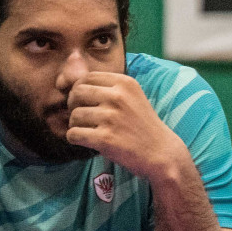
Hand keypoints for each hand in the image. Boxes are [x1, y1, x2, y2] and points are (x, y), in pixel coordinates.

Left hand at [66, 73, 188, 180]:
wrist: (161, 152)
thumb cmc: (142, 125)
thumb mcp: (132, 97)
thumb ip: (108, 88)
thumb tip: (70, 83)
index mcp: (125, 83)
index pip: (87, 78)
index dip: (79, 90)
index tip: (84, 102)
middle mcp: (118, 97)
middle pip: (76, 93)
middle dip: (73, 105)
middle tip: (82, 117)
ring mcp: (112, 118)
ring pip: (74, 116)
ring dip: (76, 125)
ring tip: (89, 131)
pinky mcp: (105, 138)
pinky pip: (73, 134)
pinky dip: (75, 139)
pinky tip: (87, 141)